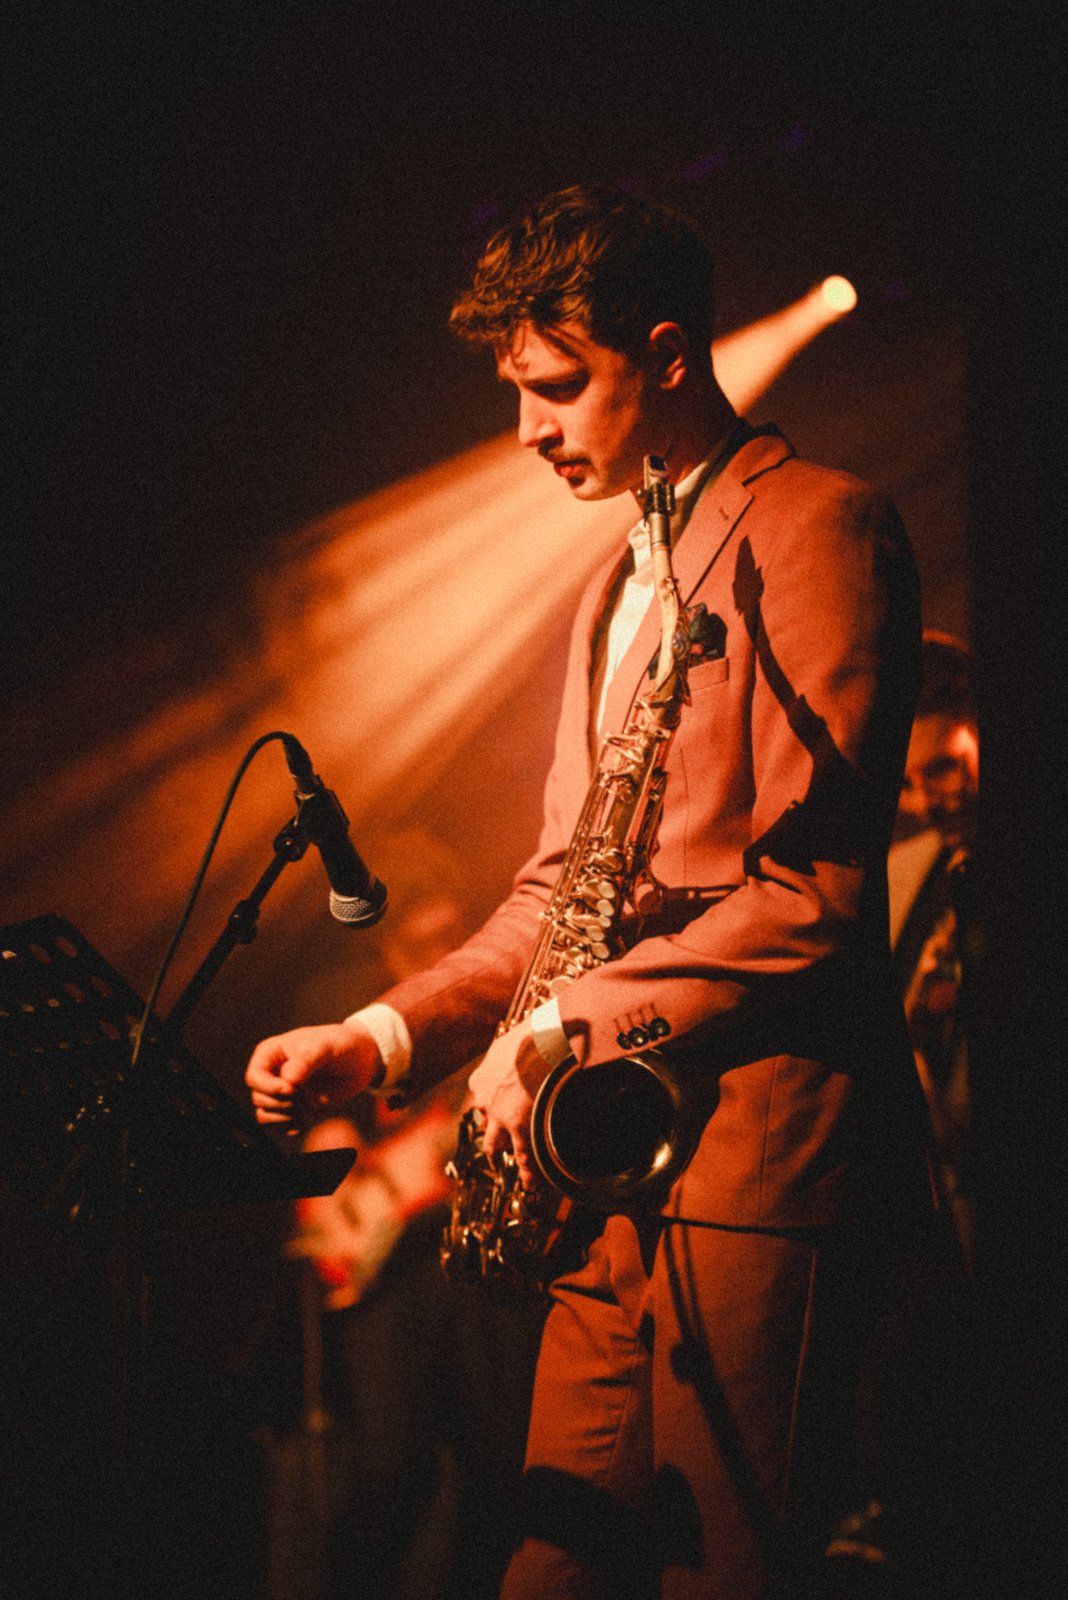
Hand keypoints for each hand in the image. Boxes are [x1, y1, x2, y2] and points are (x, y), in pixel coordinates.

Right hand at [246, 1018, 381, 1130]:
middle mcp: (272, 1074)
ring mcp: (283, 1093)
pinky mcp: (295, 1108)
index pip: (254, 1077)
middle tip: (310, 1098)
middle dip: (284, 1104)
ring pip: (266, 1115)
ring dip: (288, 1118)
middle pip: (259, 1099)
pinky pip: (282, 1126)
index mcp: (271, 1053)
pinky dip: (295, 1126)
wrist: (362, 1059)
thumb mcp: (325, 1047)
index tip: (292, 1090)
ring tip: (312, 1110)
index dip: (268, 1088)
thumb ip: (306, 1061)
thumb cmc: (341, 1044)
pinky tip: (312, 1118)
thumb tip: (287, 1081)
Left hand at [467, 1019, 550, 1187]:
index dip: (491, 1102)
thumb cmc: (535, 1031)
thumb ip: (517, 1048)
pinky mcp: (519, 1127)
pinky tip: (530, 1182)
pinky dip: (525, 1171)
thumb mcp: (516, 1038)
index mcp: (483, 1076)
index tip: (496, 1107)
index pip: (482, 1094)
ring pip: (495, 1142)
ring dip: (502, 1151)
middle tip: (499, 1138)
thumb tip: (532, 1042)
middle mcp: (485, 1097)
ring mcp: (500, 1116)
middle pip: (484, 1120)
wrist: (545, 1039)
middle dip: (491, 1130)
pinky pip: (522, 1154)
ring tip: (508, 1163)